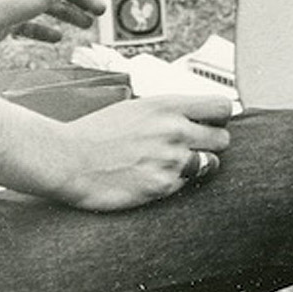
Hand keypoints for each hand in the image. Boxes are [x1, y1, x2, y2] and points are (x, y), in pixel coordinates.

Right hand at [48, 93, 233, 210]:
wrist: (68, 159)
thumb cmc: (97, 132)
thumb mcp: (136, 107)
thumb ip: (169, 111)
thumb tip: (196, 116)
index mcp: (168, 105)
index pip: (222, 106)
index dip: (220, 117)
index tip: (212, 123)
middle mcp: (174, 130)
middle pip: (223, 139)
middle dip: (211, 144)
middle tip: (194, 148)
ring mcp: (170, 160)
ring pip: (211, 164)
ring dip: (199, 165)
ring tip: (174, 165)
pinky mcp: (161, 186)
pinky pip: (187, 185)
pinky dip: (176, 183)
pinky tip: (154, 177)